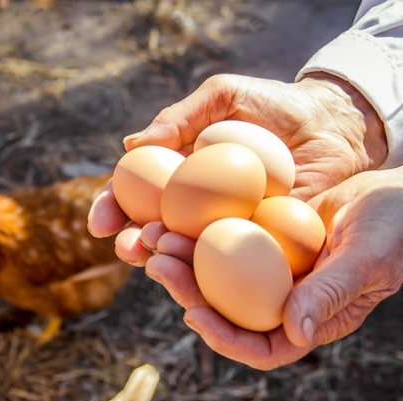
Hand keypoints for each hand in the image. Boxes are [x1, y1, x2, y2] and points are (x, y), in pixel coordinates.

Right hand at [88, 72, 386, 265]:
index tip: (101, 224)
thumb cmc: (275, 106)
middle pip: (154, 230)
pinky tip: (198, 272)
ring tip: (156, 257)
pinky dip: (211, 269)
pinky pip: (231, 261)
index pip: (136, 196)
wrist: (331, 124)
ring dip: (166, 259)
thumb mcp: (224, 98)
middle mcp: (196, 206)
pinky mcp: (258, 244)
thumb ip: (178, 118)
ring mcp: (225, 228)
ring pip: (187, 251)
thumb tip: (130, 145)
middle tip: (129, 248)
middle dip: (134, 243)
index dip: (113, 210)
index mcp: (180, 175)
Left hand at [139, 167, 402, 369]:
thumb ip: (333, 294)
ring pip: (218, 274)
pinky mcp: (263, 239)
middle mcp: (284, 298)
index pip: (261, 346)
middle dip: (187, 289)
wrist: (392, 194)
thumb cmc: (394, 228)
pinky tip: (176, 216)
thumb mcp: (368, 259)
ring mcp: (271, 268)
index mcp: (309, 318)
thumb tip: (296, 332)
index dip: (224, 337)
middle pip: (226, 309)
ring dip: (184, 258)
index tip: (192, 313)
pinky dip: (200, 231)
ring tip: (156, 236)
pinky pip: (227, 240)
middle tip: (157, 263)